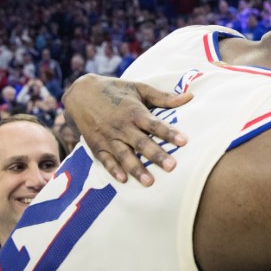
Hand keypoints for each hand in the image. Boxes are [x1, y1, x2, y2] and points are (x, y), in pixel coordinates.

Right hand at [63, 73, 191, 185]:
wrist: (80, 93)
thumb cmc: (115, 91)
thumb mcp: (139, 88)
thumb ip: (164, 97)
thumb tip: (190, 96)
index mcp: (134, 112)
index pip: (154, 124)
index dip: (169, 133)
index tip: (184, 141)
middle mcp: (122, 126)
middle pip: (141, 143)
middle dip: (156, 155)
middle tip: (172, 167)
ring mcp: (108, 138)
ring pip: (124, 155)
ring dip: (137, 169)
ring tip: (149, 182)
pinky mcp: (97, 146)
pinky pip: (105, 160)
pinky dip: (113, 170)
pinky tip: (123, 180)